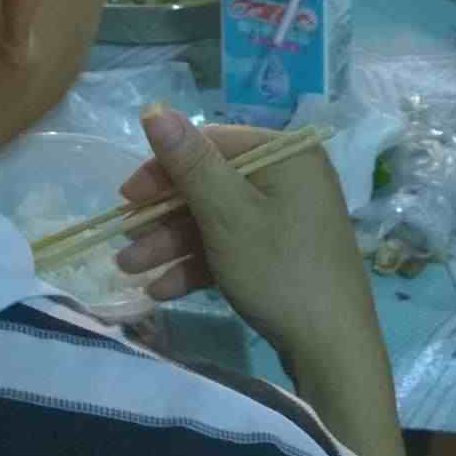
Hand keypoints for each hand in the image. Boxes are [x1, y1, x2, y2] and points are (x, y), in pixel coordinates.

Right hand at [115, 107, 385, 370]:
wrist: (333, 348)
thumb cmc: (279, 269)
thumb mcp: (228, 214)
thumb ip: (189, 163)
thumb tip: (153, 108)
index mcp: (285, 154)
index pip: (211, 144)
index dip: (164, 168)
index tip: (126, 198)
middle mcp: (289, 178)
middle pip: (211, 185)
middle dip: (163, 217)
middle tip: (123, 243)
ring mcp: (288, 219)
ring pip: (217, 221)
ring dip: (172, 244)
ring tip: (130, 272)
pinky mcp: (282, 255)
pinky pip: (233, 248)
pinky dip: (198, 265)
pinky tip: (162, 290)